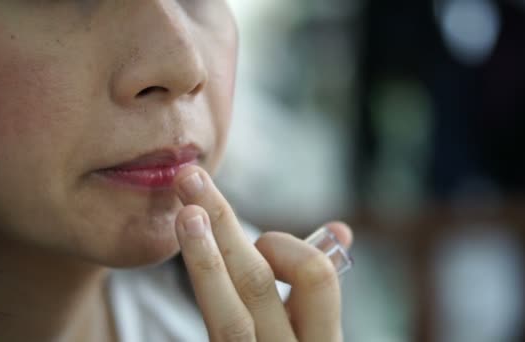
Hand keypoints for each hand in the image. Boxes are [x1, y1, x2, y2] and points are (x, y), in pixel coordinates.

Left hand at [173, 165, 352, 341]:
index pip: (314, 276)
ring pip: (227, 316)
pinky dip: (200, 285)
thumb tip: (341, 229)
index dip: (286, 247)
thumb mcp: (316, 330)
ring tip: (184, 214)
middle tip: (191, 178)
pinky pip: (209, 324)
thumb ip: (320, 286)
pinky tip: (187, 251)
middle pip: (256, 283)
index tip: (263, 243)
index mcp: (323, 338)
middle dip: (223, 225)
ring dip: (202, 258)